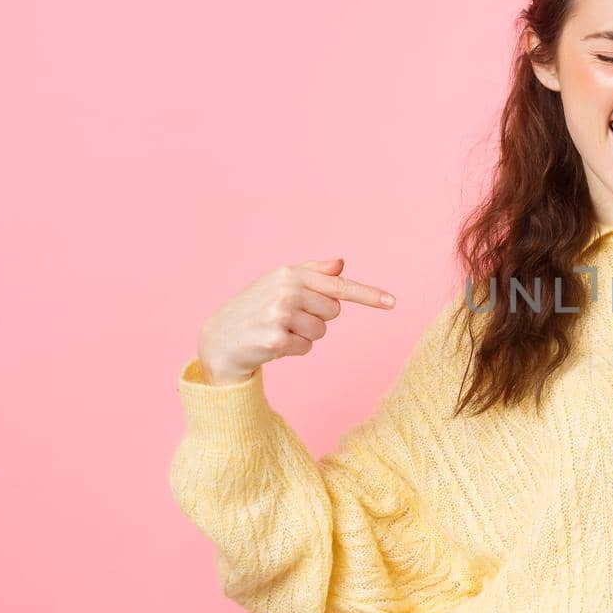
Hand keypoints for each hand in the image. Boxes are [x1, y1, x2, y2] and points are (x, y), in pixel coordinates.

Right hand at [196, 258, 397, 383]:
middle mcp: (286, 290)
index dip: (369, 295)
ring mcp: (279, 314)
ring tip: (277, 330)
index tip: (393, 303)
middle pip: (333, 312)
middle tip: (287, 318)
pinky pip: (307, 348)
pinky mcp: (275, 339)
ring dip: (304, 336)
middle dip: (316, 318)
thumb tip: (341, 262)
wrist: (219, 339)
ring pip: (321, 332)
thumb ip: (312, 273)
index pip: (338, 284)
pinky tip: (272, 344)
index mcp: (290, 273)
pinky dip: (294, 350)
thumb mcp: (279, 283)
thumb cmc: (254, 308)